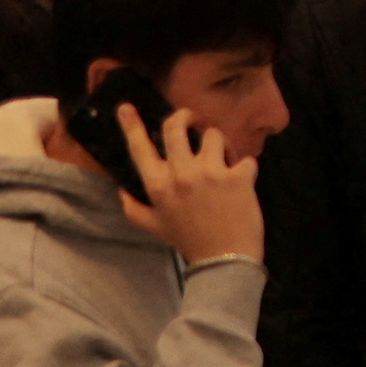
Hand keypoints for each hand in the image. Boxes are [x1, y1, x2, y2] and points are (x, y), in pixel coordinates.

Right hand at [111, 104, 264, 267]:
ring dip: (220, 145)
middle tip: (192, 119)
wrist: (224, 259)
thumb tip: (120, 189)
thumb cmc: (188, 240)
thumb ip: (132, 207)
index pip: (140, 148)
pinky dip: (245, 167)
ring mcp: (211, 173)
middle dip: (185, 116)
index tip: (125, 107)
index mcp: (158, 186)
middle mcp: (181, 174)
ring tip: (223, 160)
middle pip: (177, 126)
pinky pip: (244, 157)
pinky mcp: (238, 176)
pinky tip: (242, 182)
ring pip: (214, 135)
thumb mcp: (152, 226)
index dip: (131, 125)